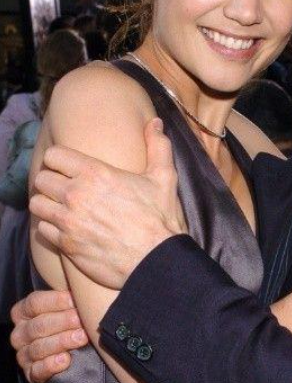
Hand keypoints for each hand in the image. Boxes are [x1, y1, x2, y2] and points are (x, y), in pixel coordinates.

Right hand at [10, 291, 87, 382]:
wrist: (67, 349)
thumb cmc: (66, 320)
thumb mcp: (64, 306)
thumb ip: (68, 298)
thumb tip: (84, 289)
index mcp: (24, 312)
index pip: (34, 303)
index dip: (55, 300)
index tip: (74, 300)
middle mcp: (20, 333)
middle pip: (39, 325)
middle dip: (63, 321)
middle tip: (81, 319)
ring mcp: (24, 354)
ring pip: (39, 347)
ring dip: (62, 341)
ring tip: (81, 337)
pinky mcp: (31, 373)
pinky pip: (38, 370)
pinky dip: (52, 364)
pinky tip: (65, 359)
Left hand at [29, 118, 186, 288]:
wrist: (154, 259)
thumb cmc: (159, 217)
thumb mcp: (164, 177)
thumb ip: (158, 145)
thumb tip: (156, 123)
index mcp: (96, 174)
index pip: (54, 156)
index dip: (61, 159)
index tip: (71, 166)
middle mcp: (75, 195)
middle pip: (42, 178)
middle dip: (52, 181)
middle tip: (66, 186)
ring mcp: (67, 221)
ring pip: (37, 204)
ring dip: (47, 204)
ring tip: (62, 206)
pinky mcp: (65, 244)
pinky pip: (42, 230)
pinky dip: (50, 228)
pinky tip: (67, 227)